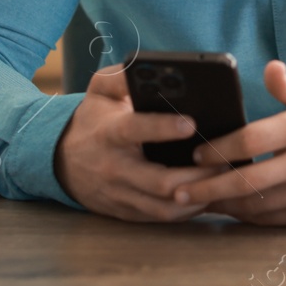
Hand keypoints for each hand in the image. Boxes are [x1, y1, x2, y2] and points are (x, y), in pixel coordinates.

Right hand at [54, 67, 226, 221]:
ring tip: (223, 179)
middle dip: (197, 173)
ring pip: (164, 206)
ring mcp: (120, 194)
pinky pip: (160, 218)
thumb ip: (121, 77)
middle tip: (226, 160)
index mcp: (109, 133)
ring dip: (198, 196)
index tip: (192, 122)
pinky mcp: (125, 212)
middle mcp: (114, 168)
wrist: (60, 160)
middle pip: (159, 180)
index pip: (135, 130)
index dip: (163, 128)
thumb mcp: (99, 90)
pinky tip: (208, 195)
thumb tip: (145, 68)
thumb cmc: (92, 120)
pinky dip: (188, 211)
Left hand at [174, 60, 285, 226]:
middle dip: (209, 187)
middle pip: (248, 179)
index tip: (196, 152)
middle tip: (180, 189)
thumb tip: (270, 68)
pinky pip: (270, 218)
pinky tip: (227, 209)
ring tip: (196, 201)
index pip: (252, 139)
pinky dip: (245, 216)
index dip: (220, 148)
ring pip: (255, 204)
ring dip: (222, 205)